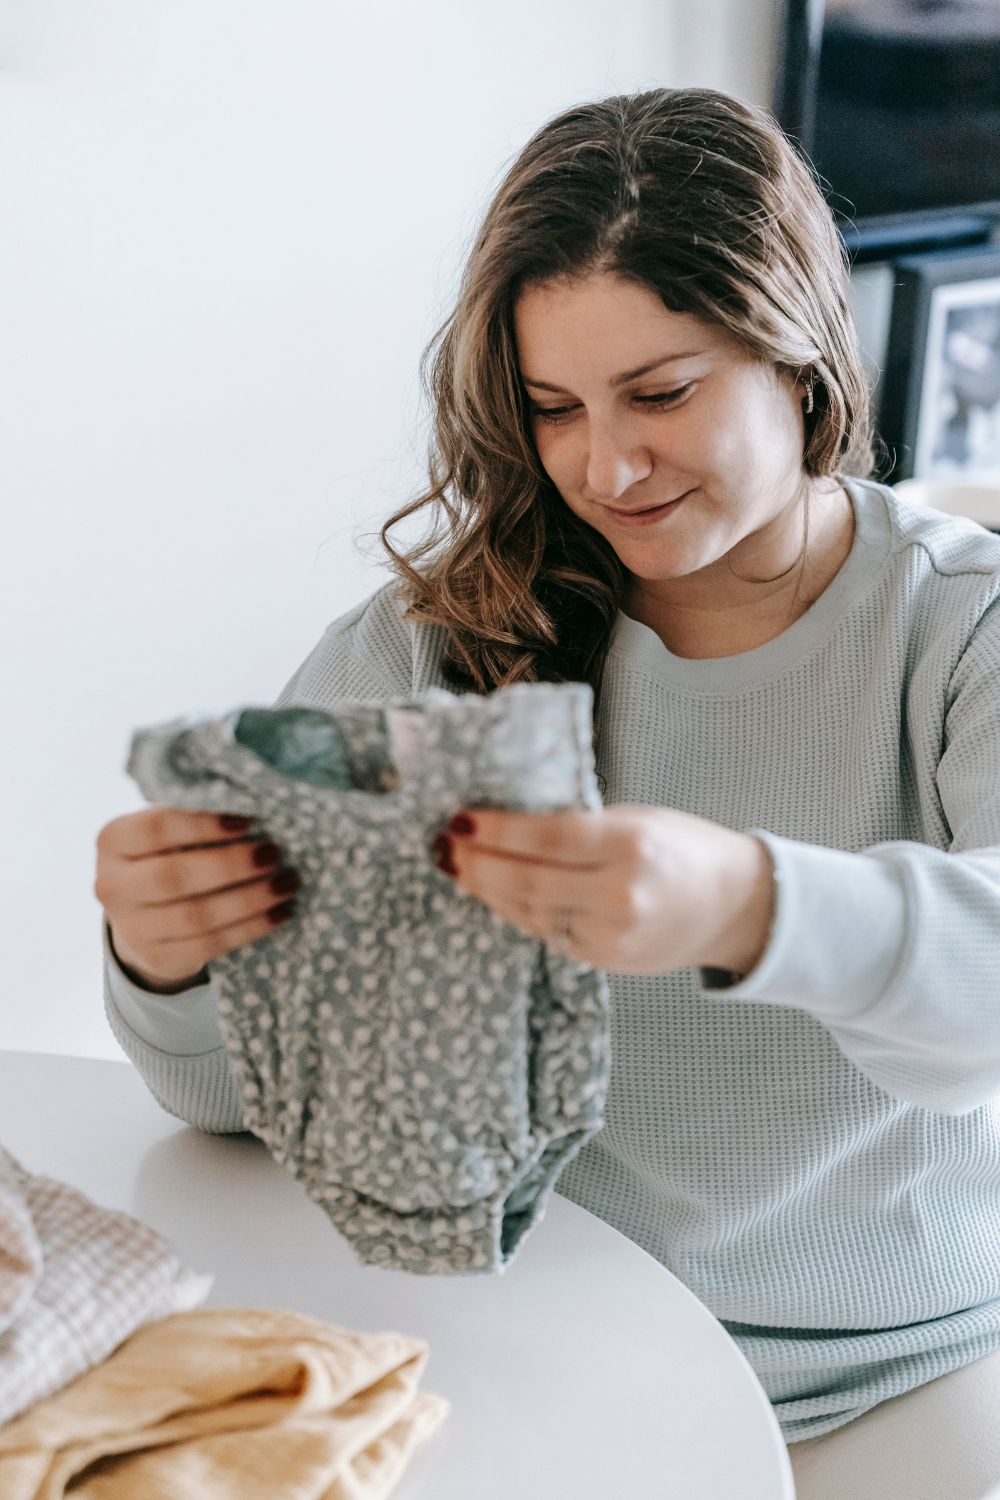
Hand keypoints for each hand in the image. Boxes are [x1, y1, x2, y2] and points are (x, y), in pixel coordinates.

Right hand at [95, 808, 301, 992]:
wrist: (148, 914)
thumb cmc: (172, 853)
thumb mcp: (174, 829)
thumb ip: (200, 813)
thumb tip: (257, 803)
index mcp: (112, 840)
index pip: (155, 828)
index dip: (203, 825)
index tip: (249, 820)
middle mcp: (111, 885)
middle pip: (174, 877)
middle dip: (232, 866)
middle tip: (274, 854)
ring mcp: (130, 928)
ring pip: (195, 917)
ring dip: (249, 901)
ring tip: (287, 885)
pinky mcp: (158, 958)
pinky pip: (209, 945)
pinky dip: (250, 929)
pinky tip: (280, 913)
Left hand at [436, 804, 773, 976]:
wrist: (735, 905)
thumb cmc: (683, 848)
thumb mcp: (637, 817)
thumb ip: (581, 823)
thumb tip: (509, 821)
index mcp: (631, 844)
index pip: (549, 836)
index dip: (498, 831)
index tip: (461, 820)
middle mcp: (621, 893)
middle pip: (530, 880)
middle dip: (479, 864)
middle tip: (445, 847)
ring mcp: (612, 934)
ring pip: (531, 911)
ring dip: (487, 891)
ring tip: (457, 869)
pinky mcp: (605, 960)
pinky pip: (547, 932)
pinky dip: (516, 913)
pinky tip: (492, 896)